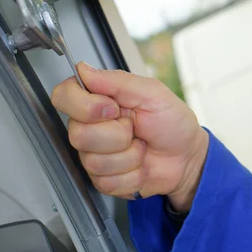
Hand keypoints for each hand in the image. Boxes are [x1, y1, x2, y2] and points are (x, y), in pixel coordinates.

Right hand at [51, 62, 208, 210]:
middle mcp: (91, 127)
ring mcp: (95, 155)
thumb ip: (119, 81)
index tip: (112, 109)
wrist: (188, 157)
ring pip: (94, 161)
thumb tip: (84, 70)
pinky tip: (140, 166)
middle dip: (118, 135)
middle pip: (78, 134)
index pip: (63, 96)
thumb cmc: (173, 123)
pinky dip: (132, 175)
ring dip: (129, 156)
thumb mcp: (153, 93)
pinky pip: (107, 181)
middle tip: (136, 130)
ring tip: (141, 147)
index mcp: (100, 100)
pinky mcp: (104, 179)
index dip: (84, 106)